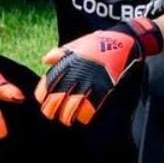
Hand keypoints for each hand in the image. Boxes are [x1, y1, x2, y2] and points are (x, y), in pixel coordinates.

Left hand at [35, 17, 162, 125]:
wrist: (121, 42)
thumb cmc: (97, 43)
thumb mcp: (75, 45)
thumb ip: (59, 53)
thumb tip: (46, 60)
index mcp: (65, 65)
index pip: (47, 86)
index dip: (42, 96)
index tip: (43, 100)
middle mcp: (74, 76)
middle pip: (56, 100)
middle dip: (51, 110)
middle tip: (52, 115)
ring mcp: (88, 84)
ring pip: (71, 108)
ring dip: (67, 117)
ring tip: (67, 120)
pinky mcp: (102, 90)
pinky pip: (90, 108)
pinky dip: (85, 116)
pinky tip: (82, 118)